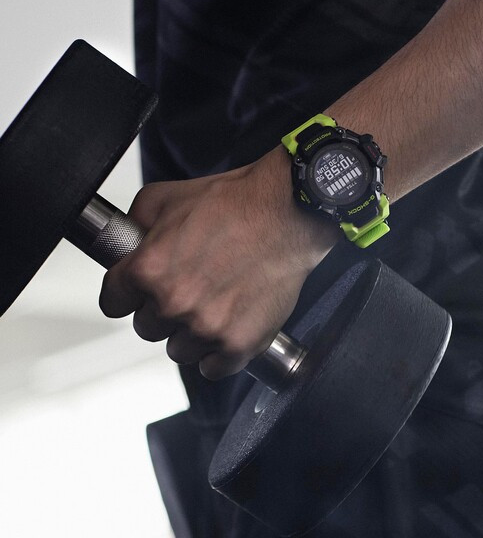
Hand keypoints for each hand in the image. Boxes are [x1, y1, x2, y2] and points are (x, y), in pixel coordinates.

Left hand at [98, 147, 338, 379]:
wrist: (286, 213)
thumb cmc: (233, 203)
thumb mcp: (165, 196)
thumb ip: (133, 225)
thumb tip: (122, 245)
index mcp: (148, 269)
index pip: (113, 303)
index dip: (127, 294)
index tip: (139, 293)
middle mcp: (173, 303)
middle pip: (147, 328)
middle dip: (162, 310)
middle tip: (189, 288)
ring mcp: (207, 327)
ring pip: (179, 350)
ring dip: (190, 333)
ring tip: (213, 305)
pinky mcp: (239, 343)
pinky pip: (213, 368)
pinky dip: (218, 353)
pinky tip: (228, 327)